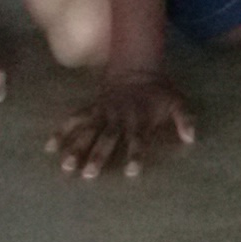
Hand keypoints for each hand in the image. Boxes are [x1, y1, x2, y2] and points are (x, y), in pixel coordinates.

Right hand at [50, 74, 196, 178]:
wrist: (137, 66)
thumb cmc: (158, 92)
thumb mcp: (177, 101)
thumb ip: (184, 119)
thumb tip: (191, 138)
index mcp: (139, 119)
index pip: (137, 140)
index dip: (135, 154)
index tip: (131, 171)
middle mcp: (118, 117)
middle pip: (107, 138)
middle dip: (98, 155)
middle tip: (89, 174)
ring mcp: (102, 112)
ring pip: (87, 131)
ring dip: (76, 147)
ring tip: (66, 166)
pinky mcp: (91, 108)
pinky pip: (74, 119)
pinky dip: (62, 131)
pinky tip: (49, 147)